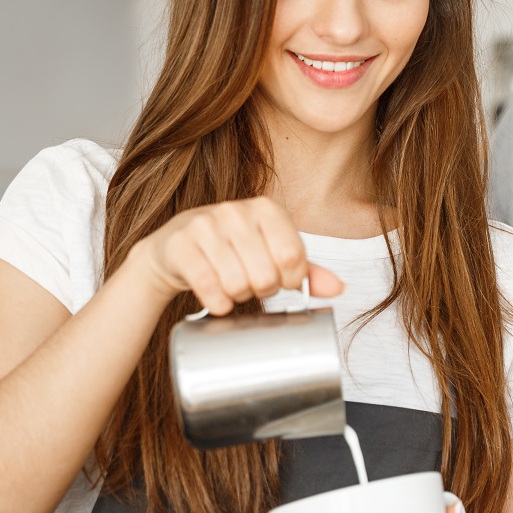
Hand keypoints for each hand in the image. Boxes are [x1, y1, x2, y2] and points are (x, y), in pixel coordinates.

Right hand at [128, 196, 343, 313]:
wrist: (173, 251)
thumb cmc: (230, 252)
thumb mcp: (270, 254)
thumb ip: (305, 271)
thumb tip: (339, 288)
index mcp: (267, 209)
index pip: (293, 258)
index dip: (290, 281)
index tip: (280, 281)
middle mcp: (236, 211)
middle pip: (267, 276)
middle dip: (261, 291)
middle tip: (251, 284)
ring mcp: (205, 225)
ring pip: (237, 284)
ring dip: (237, 297)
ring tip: (231, 286)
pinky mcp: (179, 244)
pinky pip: (208, 286)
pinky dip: (216, 303)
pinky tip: (216, 299)